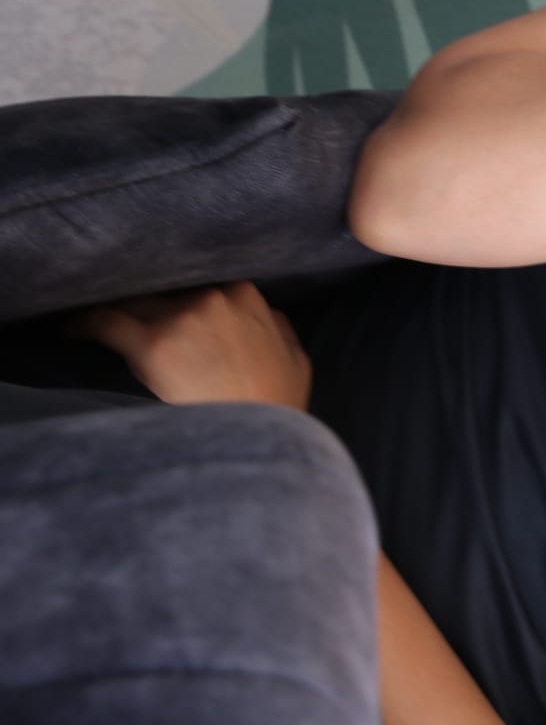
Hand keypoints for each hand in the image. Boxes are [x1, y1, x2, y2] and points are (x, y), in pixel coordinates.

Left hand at [61, 280, 313, 409]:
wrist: (260, 442)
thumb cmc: (277, 407)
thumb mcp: (295, 359)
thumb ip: (275, 328)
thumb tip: (263, 317)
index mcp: (245, 296)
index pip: (194, 283)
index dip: (172, 297)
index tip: (157, 308)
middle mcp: (212, 298)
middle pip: (159, 291)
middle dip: (141, 305)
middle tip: (123, 321)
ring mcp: (182, 319)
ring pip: (130, 303)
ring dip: (113, 315)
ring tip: (90, 326)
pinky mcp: (153, 344)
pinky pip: (103, 322)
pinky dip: (83, 325)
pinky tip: (71, 332)